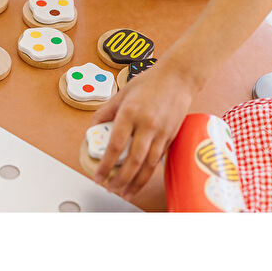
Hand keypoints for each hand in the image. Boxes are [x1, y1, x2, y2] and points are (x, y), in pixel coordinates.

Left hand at [92, 64, 194, 199]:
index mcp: (130, 113)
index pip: (115, 145)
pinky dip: (148, 174)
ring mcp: (161, 132)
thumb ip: (106, 112)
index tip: (98, 175)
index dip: (106, 164)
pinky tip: (140, 180)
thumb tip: (93, 128)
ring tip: (125, 192)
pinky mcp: (171, 137)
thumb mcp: (121, 93)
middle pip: (133, 161)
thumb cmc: (149, 82)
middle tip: (110, 188)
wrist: (178, 78)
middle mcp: (147, 125)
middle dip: (120, 179)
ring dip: (136, 183)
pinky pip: (158, 160)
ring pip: (148, 165)